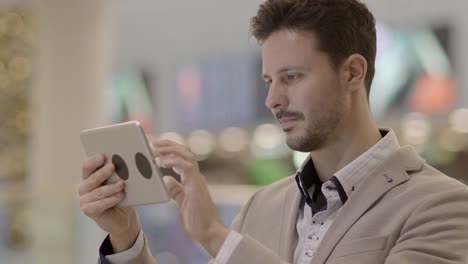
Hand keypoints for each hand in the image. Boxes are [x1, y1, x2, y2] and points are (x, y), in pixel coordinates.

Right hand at [78, 154, 140, 252]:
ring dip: (111, 187)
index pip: (87, 166)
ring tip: (122, 183)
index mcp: (89, 177)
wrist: (123, 217)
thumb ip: (118, 173)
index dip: (94, 161)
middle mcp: (84, 187)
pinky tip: (120, 195)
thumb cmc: (121, 196)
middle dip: (103, 172)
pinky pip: (100, 204)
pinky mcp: (88, 211)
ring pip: (98, 191)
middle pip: (92, 178)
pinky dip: (111, 199)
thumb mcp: (119, 182)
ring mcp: (84, 200)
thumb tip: (126, 161)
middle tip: (113, 166)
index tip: (103, 156)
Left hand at [154, 139, 228, 256]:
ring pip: (186, 154)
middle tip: (153, 141)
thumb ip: (175, 189)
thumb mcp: (181, 201)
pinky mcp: (197, 185)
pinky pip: (187, 166)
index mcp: (191, 179)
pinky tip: (162, 162)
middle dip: (168, 144)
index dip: (169, 149)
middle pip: (184, 151)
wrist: (208, 232)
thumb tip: (166, 179)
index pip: (181, 157)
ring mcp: (197, 179)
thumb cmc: (197, 220)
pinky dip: (174, 161)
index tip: (155, 145)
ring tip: (156, 148)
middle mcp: (196, 175)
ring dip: (170, 149)